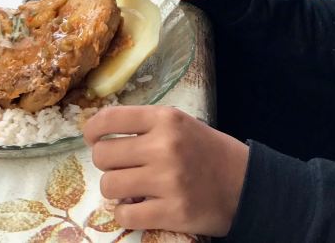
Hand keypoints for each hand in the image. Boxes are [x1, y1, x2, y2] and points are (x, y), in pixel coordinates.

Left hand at [85, 105, 248, 236]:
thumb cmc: (206, 150)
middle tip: (118, 167)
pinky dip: (125, 214)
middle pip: (103, 155)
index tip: (92, 138)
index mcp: (165, 119)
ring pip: (109, 186)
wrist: (243, 183)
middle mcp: (164, 146)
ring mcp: (167, 180)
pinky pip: (125, 215)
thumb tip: (101, 134)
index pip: (110, 119)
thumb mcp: (179, 124)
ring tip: (129, 188)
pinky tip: (137, 208)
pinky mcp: (171, 212)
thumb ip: (145, 126)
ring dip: (114, 190)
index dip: (92, 130)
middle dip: (105, 164)